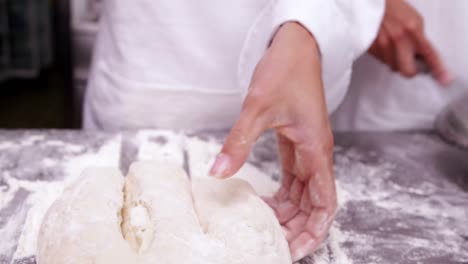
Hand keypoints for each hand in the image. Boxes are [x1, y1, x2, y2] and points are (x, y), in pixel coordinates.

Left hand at [209, 22, 336, 260]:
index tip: (297, 249)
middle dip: (299, 228)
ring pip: (304, 194)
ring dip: (289, 213)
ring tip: (268, 230)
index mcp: (316, 150)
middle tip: (277, 246)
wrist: (296, 46)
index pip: (326, 202)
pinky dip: (282, 195)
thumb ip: (239, 141)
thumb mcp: (258, 107)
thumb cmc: (286, 70)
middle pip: (315, 204)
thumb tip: (219, 172)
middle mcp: (316, 154)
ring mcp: (307, 150)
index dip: (315, 230)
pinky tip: (264, 202)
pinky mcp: (296, 144)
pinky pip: (293, 179)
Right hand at [369, 0, 450, 84]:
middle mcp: (398, 40)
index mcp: (412, 30)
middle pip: (408, 71)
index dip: (437, 69)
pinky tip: (384, 44)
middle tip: (410, 64)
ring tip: (393, 47)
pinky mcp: (371, 49)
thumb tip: (421, 55)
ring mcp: (383, 45)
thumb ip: (418, 38)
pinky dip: (384, 56)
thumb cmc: (392, 9)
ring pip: (393, 67)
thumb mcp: (412, 20)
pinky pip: (382, 61)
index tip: (443, 78)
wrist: (371, 5)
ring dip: (395, 61)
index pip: (429, 54)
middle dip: (410, 70)